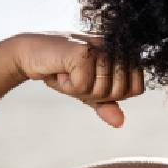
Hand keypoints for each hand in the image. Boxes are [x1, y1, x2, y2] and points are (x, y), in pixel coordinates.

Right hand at [2, 32, 145, 127]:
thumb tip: (120, 122)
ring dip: (80, 89)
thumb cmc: (62, 69)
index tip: (92, 81)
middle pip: (121, 92)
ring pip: (103, 90)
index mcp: (123, 52)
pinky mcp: (83, 50)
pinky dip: (68, 85)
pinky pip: (84, 87)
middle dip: (96, 93)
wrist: (30, 54)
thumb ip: (106, 104)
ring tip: (68, 71)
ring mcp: (101, 45)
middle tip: (77, 76)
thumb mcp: (87, 90)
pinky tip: (60, 70)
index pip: (136, 88)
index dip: (114, 94)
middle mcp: (116, 45)